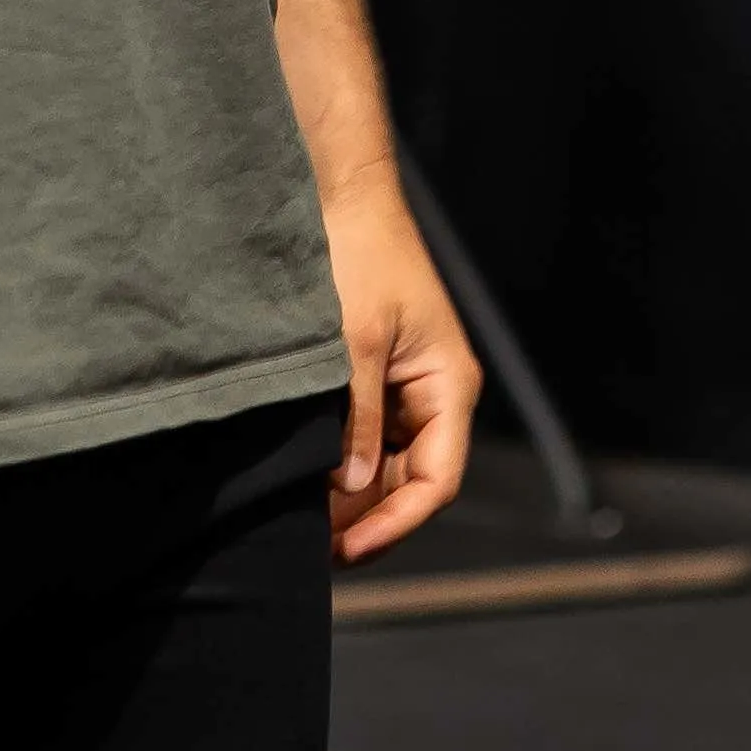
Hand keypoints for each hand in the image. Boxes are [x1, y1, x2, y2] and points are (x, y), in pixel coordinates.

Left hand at [321, 200, 482, 565]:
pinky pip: (364, 439)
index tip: (347, 551)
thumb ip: (356, 419)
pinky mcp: (374, 380)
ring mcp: (404, 389)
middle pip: (411, 482)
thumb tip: (353, 489)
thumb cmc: (358, 259)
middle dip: (367, 518)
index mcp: (449, 386)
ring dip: (350, 496)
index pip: (438, 481)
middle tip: (309, 547)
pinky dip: (338, 464)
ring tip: (300, 521)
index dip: (397, 524)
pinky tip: (302, 481)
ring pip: (385, 466)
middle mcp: (434, 395)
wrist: (340, 199)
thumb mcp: (352, 342)